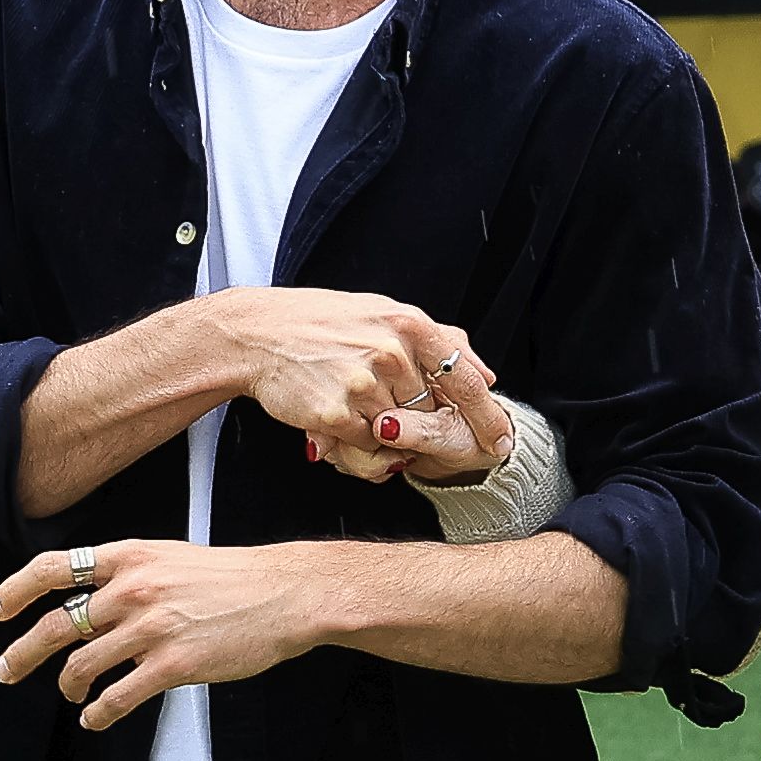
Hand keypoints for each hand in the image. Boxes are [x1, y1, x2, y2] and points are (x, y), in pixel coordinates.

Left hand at [0, 533, 340, 727]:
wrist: (283, 594)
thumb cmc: (232, 578)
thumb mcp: (170, 557)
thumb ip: (128, 575)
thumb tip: (89, 600)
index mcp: (128, 557)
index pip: (52, 568)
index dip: (16, 591)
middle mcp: (131, 590)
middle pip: (55, 625)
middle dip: (21, 653)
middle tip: (6, 671)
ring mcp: (150, 629)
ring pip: (82, 665)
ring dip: (67, 686)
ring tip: (71, 695)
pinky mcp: (173, 664)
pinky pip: (118, 696)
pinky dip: (99, 713)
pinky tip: (95, 718)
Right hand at [310, 333, 512, 487]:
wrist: (259, 334)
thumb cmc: (321, 323)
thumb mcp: (384, 314)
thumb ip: (438, 340)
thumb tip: (485, 373)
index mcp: (408, 324)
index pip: (463, 379)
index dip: (487, 416)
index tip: (501, 441)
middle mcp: (390, 352)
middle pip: (429, 413)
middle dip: (417, 423)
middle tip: (389, 411)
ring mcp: (362, 384)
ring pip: (397, 435)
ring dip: (381, 434)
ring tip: (350, 404)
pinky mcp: (335, 413)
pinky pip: (363, 447)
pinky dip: (354, 442)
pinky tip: (332, 416)